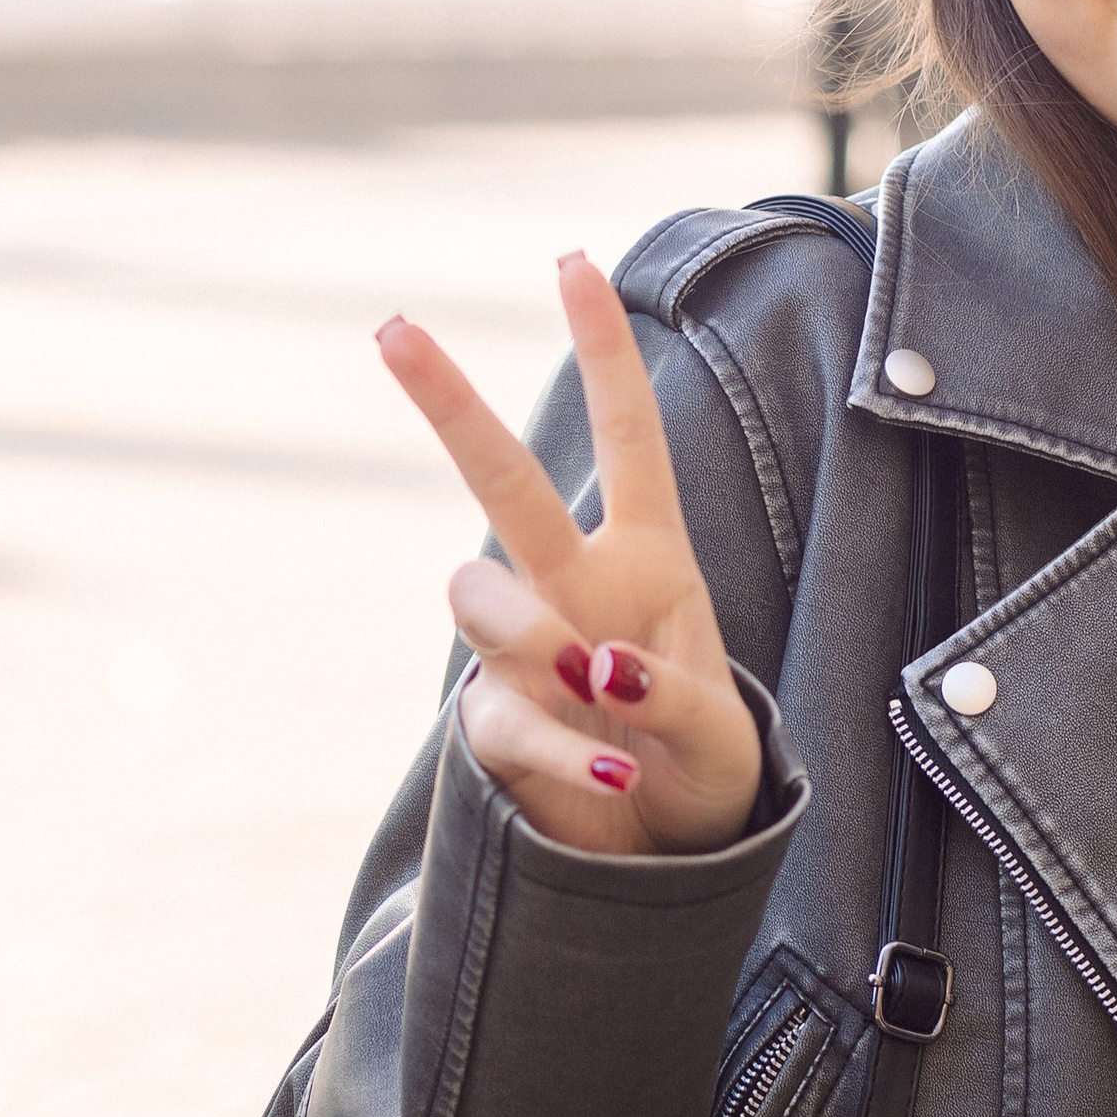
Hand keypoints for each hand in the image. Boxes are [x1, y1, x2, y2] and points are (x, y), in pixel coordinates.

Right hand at [376, 252, 764, 857]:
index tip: (571, 260)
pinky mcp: (496, 725)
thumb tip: (591, 667)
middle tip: (393, 327)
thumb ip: (673, 697)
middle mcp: (575, 586)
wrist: (668, 856)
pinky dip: (563, 751)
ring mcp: (525, 651)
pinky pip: (504, 716)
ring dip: (525, 627)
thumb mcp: (724, 733)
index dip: (603, 350)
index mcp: (648, 558)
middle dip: (449, 402)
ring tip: (591, 680)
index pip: (628, 434)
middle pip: (504, 480)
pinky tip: (614, 780)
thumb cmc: (702, 765)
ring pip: (478, 594)